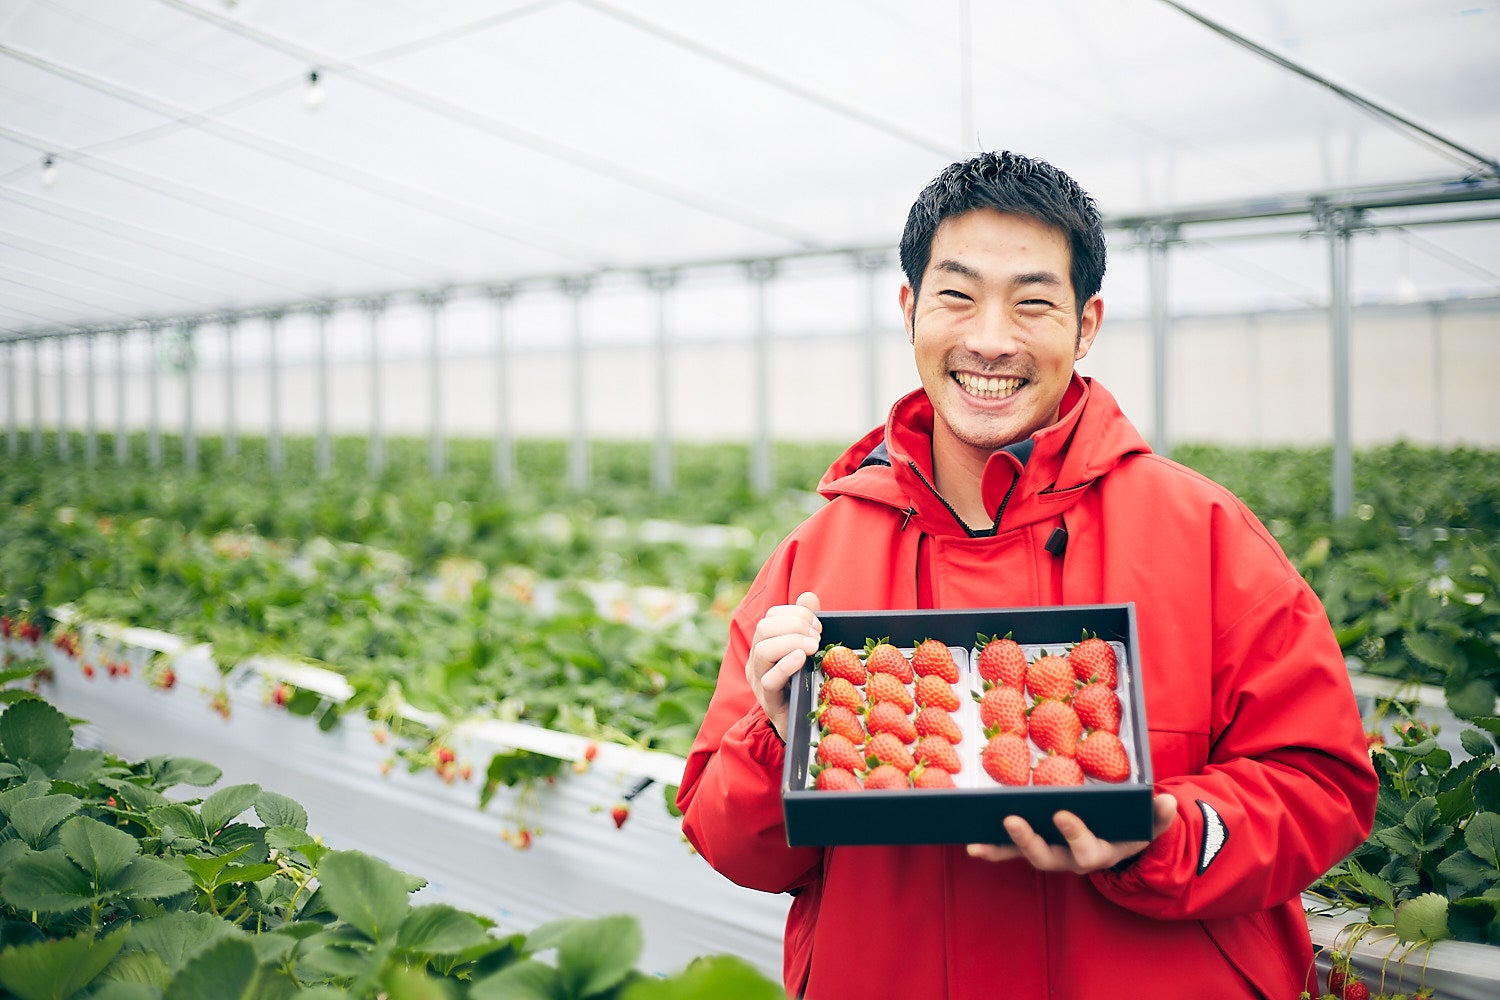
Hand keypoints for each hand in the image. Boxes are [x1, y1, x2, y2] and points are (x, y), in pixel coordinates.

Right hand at [745, 592, 821, 738]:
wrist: (802, 724)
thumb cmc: (803, 684)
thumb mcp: (806, 651)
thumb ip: (806, 623)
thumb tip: (809, 596)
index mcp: (764, 645)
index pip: (770, 617)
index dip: (794, 614)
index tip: (817, 625)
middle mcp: (756, 661)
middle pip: (763, 629)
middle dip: (794, 626)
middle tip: (816, 637)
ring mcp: (759, 681)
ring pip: (763, 651)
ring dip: (791, 642)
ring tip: (812, 647)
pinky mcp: (768, 700)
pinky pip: (770, 679)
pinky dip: (786, 664)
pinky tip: (801, 658)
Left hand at [966, 793, 1177, 872]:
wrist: (1120, 843)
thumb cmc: (1133, 828)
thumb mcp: (1150, 823)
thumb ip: (1159, 816)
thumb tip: (1166, 802)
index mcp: (1100, 852)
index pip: (1087, 849)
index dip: (1075, 834)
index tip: (1062, 814)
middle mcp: (1071, 860)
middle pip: (1048, 858)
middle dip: (1029, 842)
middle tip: (1012, 820)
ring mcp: (1052, 854)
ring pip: (1024, 856)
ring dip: (1000, 849)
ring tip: (975, 843)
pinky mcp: (1035, 847)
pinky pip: (1010, 850)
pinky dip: (993, 847)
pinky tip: (971, 841)